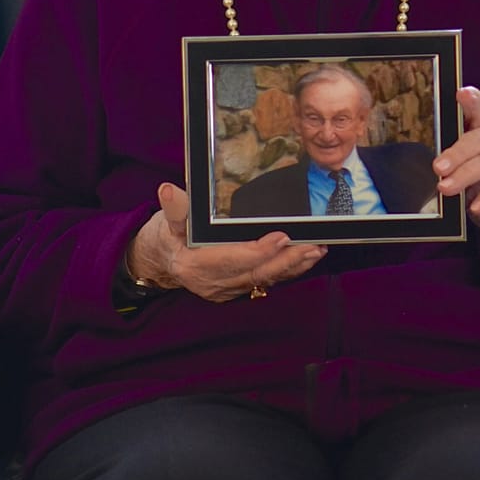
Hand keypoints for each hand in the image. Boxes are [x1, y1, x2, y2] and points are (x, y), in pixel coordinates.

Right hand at [128, 183, 327, 302]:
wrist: (163, 260)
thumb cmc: (168, 236)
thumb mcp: (168, 220)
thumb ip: (175, 207)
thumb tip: (168, 190)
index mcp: (195, 265)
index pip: (232, 260)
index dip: (258, 251)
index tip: (280, 236)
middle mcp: (213, 282)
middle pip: (255, 273)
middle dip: (286, 260)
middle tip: (311, 246)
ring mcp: (227, 288)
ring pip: (264, 279)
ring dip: (293, 266)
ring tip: (316, 250)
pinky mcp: (237, 287)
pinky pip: (265, 280)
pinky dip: (287, 270)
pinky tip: (306, 258)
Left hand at [434, 87, 479, 269]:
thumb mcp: (467, 182)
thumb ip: (457, 170)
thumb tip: (438, 170)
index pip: (475, 113)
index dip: (471, 103)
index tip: (461, 93)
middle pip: (479, 137)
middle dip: (456, 153)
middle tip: (438, 168)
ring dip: (465, 174)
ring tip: (446, 188)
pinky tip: (476, 206)